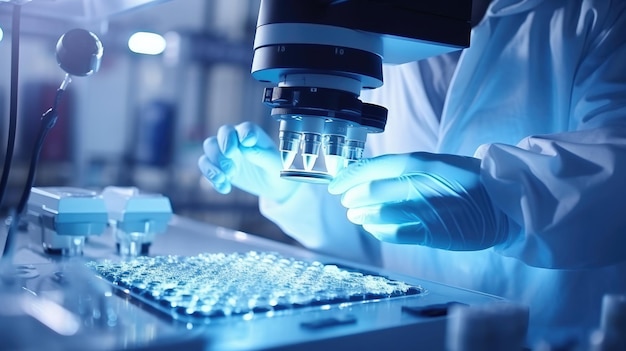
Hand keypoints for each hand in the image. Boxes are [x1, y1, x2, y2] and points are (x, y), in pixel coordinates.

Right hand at [198, 122, 298, 201]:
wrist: (272, 186)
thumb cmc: (276, 170)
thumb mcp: (275, 165)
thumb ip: (262, 156)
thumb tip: (246, 147)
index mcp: (254, 136)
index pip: (246, 128)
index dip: (243, 133)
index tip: (246, 143)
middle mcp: (238, 140)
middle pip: (222, 133)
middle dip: (223, 150)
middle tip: (231, 168)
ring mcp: (226, 151)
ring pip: (210, 146)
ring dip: (214, 163)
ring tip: (227, 178)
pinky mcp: (218, 165)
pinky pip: (206, 166)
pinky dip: (212, 177)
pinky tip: (225, 188)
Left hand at [328, 152, 509, 249]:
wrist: (506, 207)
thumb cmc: (469, 185)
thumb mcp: (441, 167)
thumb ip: (410, 172)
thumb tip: (372, 178)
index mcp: (428, 163)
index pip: (381, 165)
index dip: (354, 174)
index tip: (335, 182)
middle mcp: (427, 184)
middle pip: (377, 189)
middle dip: (353, 196)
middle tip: (344, 200)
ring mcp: (431, 209)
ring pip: (383, 211)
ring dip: (362, 214)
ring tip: (355, 215)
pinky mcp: (436, 233)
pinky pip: (398, 233)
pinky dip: (379, 230)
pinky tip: (372, 228)